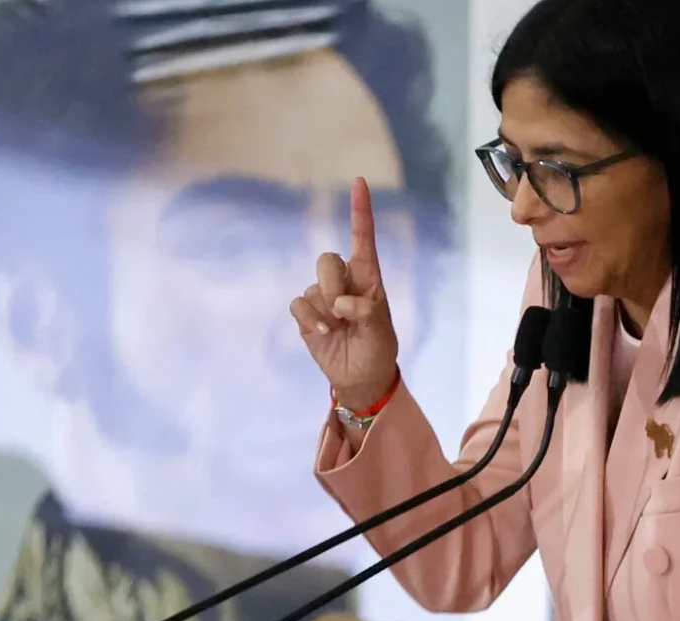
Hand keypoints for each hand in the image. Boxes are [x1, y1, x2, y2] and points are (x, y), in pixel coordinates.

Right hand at [290, 177, 400, 409]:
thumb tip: (339, 303)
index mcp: (369, 279)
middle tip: (343, 312)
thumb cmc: (377, 350)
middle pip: (327, 259)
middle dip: (332, 284)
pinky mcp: (307, 314)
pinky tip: (322, 334)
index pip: (363, 239)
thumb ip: (365, 312)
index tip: (359, 182)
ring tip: (339, 330)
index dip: (360, 211)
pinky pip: (299, 304)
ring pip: (312, 285)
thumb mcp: (380, 332)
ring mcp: (323, 296)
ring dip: (324, 311)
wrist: (360, 379)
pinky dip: (309, 320)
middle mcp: (344, 281)